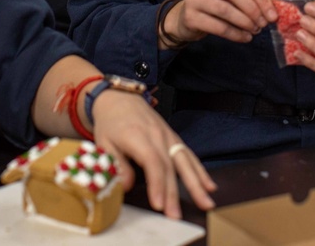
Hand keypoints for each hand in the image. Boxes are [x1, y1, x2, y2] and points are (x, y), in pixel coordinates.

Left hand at [90, 90, 216, 218]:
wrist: (120, 97)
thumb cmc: (111, 122)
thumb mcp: (104, 142)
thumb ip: (117, 164)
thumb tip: (126, 186)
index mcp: (138, 136)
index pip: (152, 163)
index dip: (157, 184)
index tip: (159, 205)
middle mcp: (158, 136)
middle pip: (170, 167)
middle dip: (174, 194)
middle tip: (176, 216)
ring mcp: (168, 136)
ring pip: (185, 161)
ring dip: (196, 184)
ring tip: (206, 203)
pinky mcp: (174, 138)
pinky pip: (189, 155)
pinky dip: (200, 171)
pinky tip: (210, 186)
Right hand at [160, 0, 275, 47]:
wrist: (183, 20)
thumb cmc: (212, 6)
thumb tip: (275, 2)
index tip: (272, 15)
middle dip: (253, 9)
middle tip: (263, 24)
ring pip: (225, 9)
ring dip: (244, 22)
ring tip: (254, 31)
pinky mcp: (190, 16)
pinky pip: (218, 26)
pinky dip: (235, 33)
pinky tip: (244, 38)